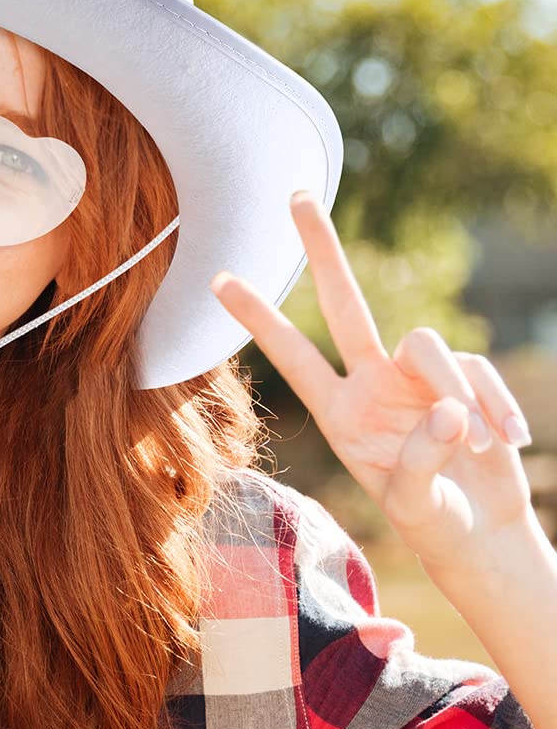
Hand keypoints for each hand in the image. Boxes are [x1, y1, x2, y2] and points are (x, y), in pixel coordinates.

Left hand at [210, 190, 535, 570]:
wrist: (481, 533)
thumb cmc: (433, 520)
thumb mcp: (415, 502)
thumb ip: (422, 459)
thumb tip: (450, 410)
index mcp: (340, 413)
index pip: (293, 356)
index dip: (259, 318)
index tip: (219, 278)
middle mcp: (372, 383)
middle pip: (345, 304)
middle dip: (322, 251)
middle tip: (296, 196)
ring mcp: (418, 376)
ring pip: (429, 345)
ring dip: (460, 392)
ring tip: (483, 446)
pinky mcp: (467, 378)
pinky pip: (479, 374)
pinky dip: (498, 407)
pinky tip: (510, 443)